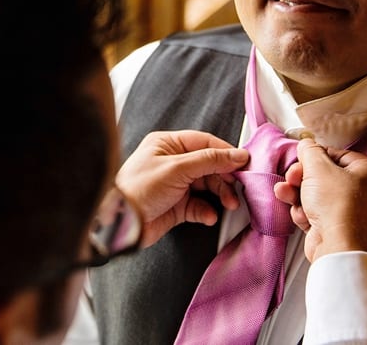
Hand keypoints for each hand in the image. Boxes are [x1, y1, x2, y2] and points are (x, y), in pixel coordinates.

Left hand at [116, 130, 249, 246]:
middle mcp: (172, 162)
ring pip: (207, 186)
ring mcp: (174, 184)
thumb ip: (210, 160)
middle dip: (225, 178)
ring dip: (220, 195)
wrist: (121, 223)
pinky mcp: (176, 206)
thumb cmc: (139, 188)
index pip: (205, 143)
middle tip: (239, 188)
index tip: (245, 163)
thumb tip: (238, 154)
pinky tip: (209, 216)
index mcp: (167, 144)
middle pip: (209, 166)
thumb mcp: (177, 168)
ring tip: (229, 204)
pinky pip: (199, 206)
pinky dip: (207, 211)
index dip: (226, 153)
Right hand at [273, 138, 366, 261]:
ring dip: (298, 194)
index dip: (314, 158)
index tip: (300, 160)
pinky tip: (299, 214)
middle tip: (292, 177)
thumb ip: (310, 151)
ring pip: (319, 196)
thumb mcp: (319, 168)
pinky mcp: (342, 230)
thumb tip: (307, 144)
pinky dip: (306, 213)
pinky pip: (320, 214)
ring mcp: (357, 213)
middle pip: (326, 177)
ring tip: (285, 192)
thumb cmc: (339, 207)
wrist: (341, 250)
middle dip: (302, 178)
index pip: (338, 155)